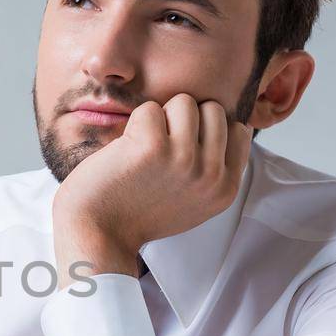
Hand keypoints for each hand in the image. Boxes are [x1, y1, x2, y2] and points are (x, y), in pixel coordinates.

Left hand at [53, 94, 249, 282]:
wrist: (98, 234)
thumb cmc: (138, 214)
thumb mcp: (193, 201)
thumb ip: (215, 169)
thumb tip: (232, 124)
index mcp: (225, 189)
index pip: (238, 130)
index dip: (208, 129)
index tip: (183, 147)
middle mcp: (211, 175)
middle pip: (213, 109)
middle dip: (185, 119)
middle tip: (160, 147)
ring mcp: (184, 159)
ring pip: (184, 102)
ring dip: (160, 117)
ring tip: (144, 147)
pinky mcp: (153, 146)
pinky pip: (149, 108)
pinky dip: (133, 123)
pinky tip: (126, 151)